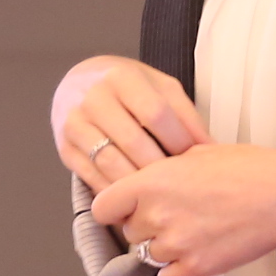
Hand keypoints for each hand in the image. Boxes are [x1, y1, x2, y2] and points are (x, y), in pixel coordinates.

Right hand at [55, 54, 209, 183]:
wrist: (79, 83)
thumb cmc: (128, 88)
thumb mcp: (160, 88)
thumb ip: (185, 115)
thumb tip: (211, 149)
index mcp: (122, 77)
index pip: (156, 113)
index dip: (178, 140)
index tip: (192, 158)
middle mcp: (94, 97)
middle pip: (133, 141)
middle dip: (161, 167)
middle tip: (179, 183)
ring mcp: (74, 123)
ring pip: (111, 162)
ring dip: (138, 184)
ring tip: (159, 194)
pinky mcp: (65, 148)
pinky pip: (92, 176)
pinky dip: (115, 191)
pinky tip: (134, 198)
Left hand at [90, 147, 275, 275]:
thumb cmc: (249, 170)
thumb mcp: (198, 153)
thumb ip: (167, 170)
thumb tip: (154, 178)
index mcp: (151, 182)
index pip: (103, 207)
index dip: (114, 209)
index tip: (125, 209)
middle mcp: (156, 214)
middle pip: (129, 232)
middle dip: (146, 226)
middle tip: (173, 217)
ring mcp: (174, 244)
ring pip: (147, 256)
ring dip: (163, 249)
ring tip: (191, 233)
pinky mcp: (195, 268)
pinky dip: (177, 272)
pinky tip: (195, 256)